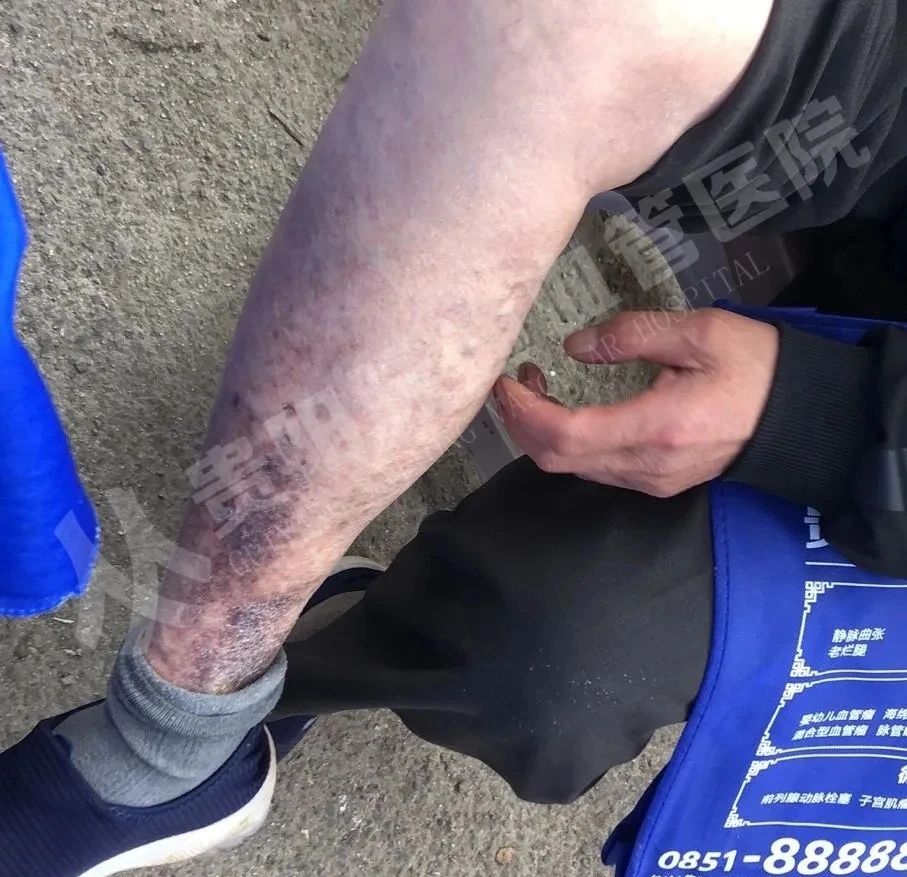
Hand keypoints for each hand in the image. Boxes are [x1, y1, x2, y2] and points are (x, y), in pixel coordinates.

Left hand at [492, 309, 778, 496]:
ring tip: (535, 388)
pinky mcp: (656, 482)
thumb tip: (574, 346)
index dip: (525, 413)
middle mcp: (648, 466)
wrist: (800, 416)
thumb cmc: (755, 367)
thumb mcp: (699, 332)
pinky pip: (595, 470)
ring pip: (573, 469)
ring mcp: (651, 481)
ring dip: (542, 434)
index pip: (567, 435)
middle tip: (512, 382)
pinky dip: (567, 444)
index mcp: (659, 428)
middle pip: (558, 461)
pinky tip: (566, 412)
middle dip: (522, 424)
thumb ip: (632, 335)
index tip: (507, 381)